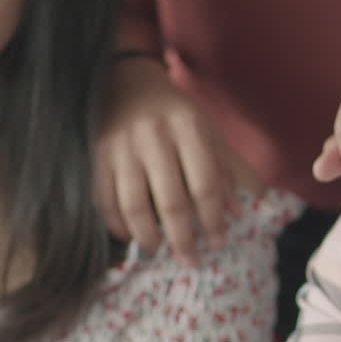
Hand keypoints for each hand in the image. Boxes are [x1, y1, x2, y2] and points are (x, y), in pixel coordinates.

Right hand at [97, 52, 260, 264]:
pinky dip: (117, 224)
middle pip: (171, 201)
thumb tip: (245, 207)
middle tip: (191, 260)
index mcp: (189, 128)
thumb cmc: (175, 112)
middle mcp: (154, 136)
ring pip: (134, 206)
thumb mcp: (209, 130)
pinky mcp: (95, 155)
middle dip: (183, 238)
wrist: (126, 81)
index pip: (206, 184)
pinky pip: (104, 200)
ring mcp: (121, 146)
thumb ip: (229, 167)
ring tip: (159, 249)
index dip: (214, 218)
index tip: (219, 242)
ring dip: (148, 236)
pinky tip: (130, 235)